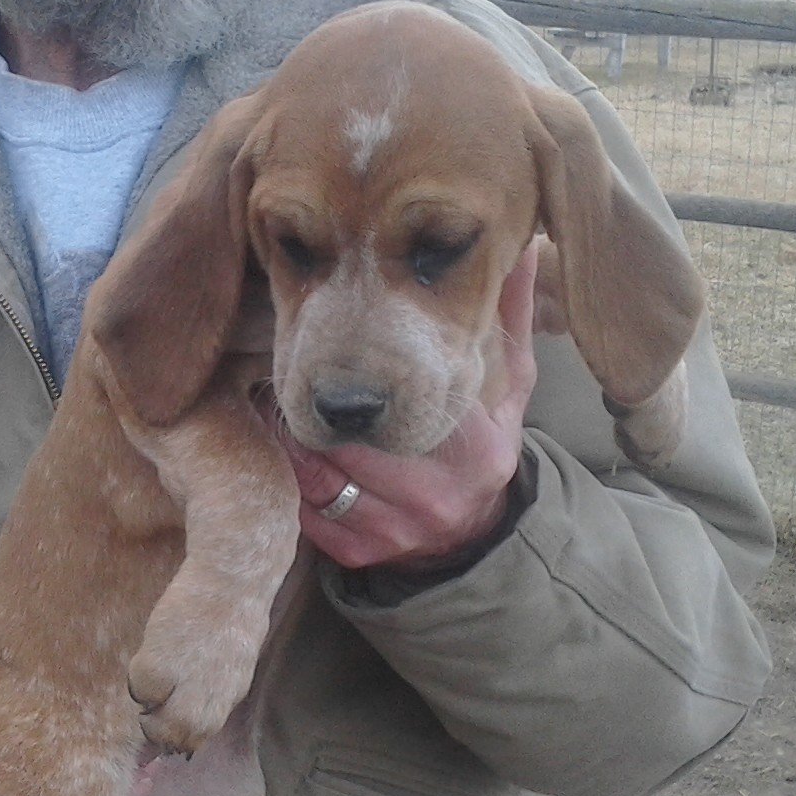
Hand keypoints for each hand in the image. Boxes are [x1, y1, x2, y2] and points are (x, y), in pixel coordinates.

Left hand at [285, 241, 538, 569]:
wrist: (479, 539)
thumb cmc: (486, 443)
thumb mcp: (511, 382)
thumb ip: (509, 314)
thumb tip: (524, 241)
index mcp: (472, 444)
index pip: (407, 395)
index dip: (364, 365)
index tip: (335, 329)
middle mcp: (434, 491)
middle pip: (350, 436)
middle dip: (314, 402)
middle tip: (288, 362)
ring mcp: (395, 527)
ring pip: (317, 473)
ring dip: (291, 437)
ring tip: (271, 399)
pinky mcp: (358, 553)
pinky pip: (305, 510)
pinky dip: (290, 478)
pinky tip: (283, 451)